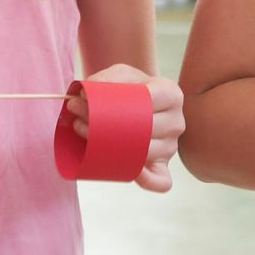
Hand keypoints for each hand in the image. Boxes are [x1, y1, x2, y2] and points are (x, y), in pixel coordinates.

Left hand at [70, 64, 184, 192]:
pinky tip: (132, 172)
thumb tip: (85, 95)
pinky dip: (147, 180)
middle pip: (147, 128)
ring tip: (85, 133)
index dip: (123, 101)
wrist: (137, 101)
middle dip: (108, 126)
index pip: (152, 98)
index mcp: (171, 94)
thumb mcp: (119, 74)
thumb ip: (104, 79)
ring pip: (147, 153)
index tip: (91, 101)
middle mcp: (176, 122)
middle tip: (78, 117)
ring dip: (114, 149)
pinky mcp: (163, 166)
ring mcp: (171, 146)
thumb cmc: (129, 87)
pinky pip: (161, 181)